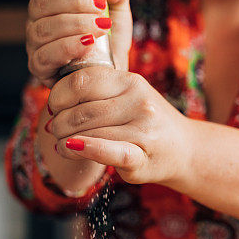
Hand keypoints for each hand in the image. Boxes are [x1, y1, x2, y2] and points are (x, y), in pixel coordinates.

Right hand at [25, 0, 132, 86]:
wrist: (114, 73)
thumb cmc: (110, 39)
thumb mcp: (119, 5)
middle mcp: (38, 18)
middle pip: (41, 1)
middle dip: (75, 1)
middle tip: (101, 7)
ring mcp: (36, 43)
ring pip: (43, 28)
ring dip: (77, 24)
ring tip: (102, 27)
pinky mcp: (40, 67)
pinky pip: (45, 55)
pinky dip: (69, 46)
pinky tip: (89, 43)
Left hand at [43, 65, 193, 185]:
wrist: (184, 150)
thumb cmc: (146, 123)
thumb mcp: (127, 97)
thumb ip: (98, 92)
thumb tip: (53, 98)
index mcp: (131, 82)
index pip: (83, 81)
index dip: (59, 94)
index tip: (53, 106)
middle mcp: (139, 102)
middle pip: (82, 110)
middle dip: (59, 122)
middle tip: (53, 130)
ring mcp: (143, 130)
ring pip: (90, 132)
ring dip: (65, 139)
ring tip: (60, 144)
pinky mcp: (142, 157)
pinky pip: (109, 151)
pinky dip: (86, 148)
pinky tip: (70, 148)